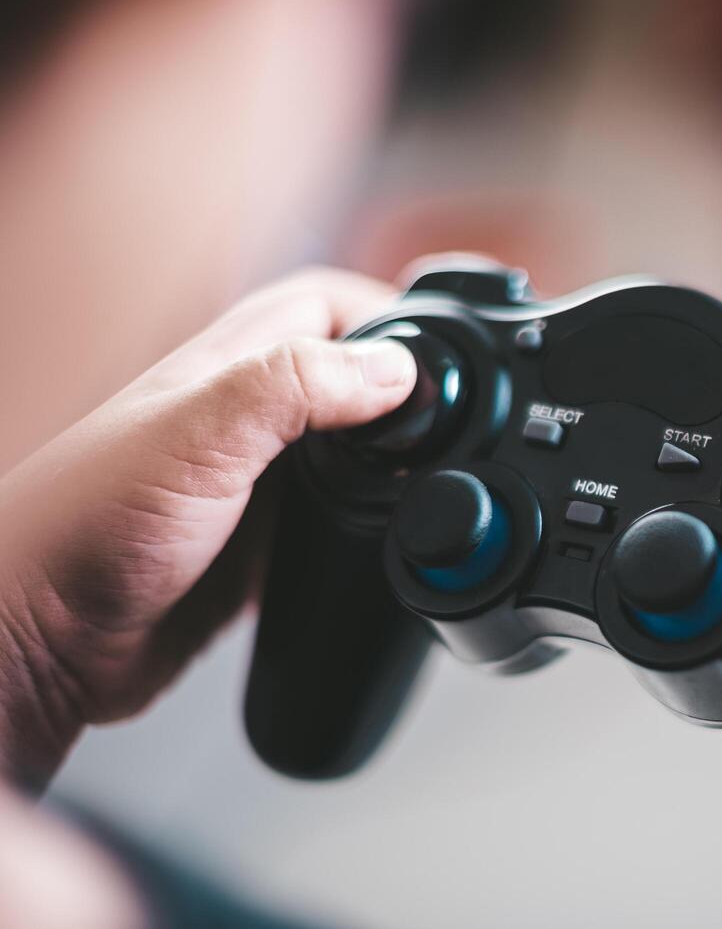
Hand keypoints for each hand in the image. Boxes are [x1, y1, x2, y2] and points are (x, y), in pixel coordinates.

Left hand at [0, 269, 415, 788]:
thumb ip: (293, 389)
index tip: (445, 351)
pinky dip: (372, 520)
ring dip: (395, 456)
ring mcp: (254, 480)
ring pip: (351, 446)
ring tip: (437, 471)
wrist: (39, 640)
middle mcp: (244, 415)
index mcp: (229, 368)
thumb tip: (393, 370)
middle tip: (456, 412)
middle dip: (409, 383)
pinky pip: (336, 517)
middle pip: (350, 370)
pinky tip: (386, 540)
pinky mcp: (259, 543)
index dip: (391, 314)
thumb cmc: (79, 529)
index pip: (328, 304)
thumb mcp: (197, 437)